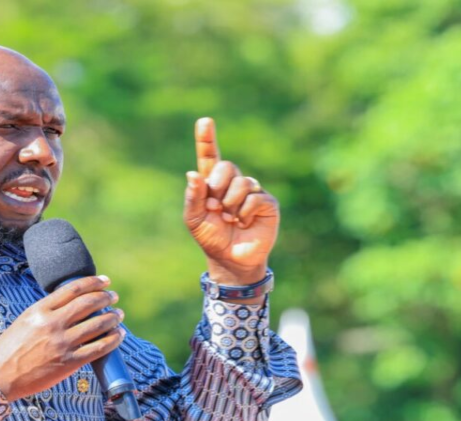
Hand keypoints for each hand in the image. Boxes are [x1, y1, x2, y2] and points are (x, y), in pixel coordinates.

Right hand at [0, 275, 124, 400]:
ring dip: (113, 318)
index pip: (73, 289)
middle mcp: (52, 324)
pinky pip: (99, 348)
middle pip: (88, 303)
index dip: (93, 282)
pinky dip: (112, 340)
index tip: (104, 281)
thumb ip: (45, 312)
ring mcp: (62, 343)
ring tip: (118, 315)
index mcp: (39, 310)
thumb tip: (70, 306)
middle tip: (114, 297)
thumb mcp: (24, 321)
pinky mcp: (69, 363)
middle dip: (106, 298)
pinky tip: (118, 336)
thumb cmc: (9, 350)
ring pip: (97, 324)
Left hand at [184, 118, 279, 285]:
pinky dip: (244, 212)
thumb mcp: (195, 219)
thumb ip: (193, 197)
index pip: (210, 156)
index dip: (207, 139)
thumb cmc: (211, 238)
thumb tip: (193, 174)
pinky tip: (244, 222)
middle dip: (217, 188)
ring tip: (230, 219)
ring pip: (241, 183)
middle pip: (226, 167)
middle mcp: (233, 183)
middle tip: (215, 208)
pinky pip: (254, 197)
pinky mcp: (267, 203)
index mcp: (212, 184)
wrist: (231, 259)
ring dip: (230, 204)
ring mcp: (251, 191)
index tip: (204, 121)